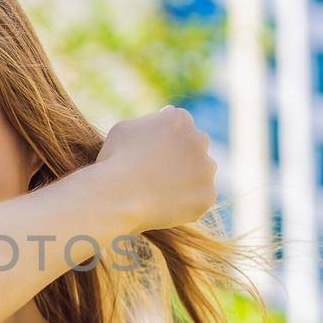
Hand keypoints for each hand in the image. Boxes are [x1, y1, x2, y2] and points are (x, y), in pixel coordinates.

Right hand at [93, 106, 217, 231]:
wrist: (116, 196)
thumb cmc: (114, 161)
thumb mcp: (124, 129)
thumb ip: (147, 122)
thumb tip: (164, 117)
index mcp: (179, 118)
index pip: (179, 124)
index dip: (164, 138)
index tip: (151, 152)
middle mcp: (199, 139)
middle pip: (195, 145)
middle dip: (182, 155)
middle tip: (158, 172)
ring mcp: (206, 169)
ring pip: (201, 172)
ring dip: (188, 178)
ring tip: (160, 192)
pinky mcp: (207, 195)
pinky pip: (200, 198)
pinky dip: (187, 202)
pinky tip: (166, 206)